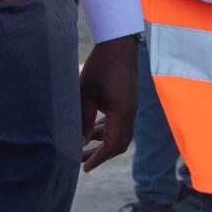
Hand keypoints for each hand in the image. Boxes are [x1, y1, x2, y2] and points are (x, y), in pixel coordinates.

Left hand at [77, 33, 139, 171]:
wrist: (119, 43)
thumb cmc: (100, 67)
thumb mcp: (86, 95)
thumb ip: (83, 120)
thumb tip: (80, 143)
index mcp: (122, 114)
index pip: (112, 146)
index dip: (98, 158)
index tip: (84, 168)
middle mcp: (130, 112)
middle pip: (119, 143)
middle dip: (101, 154)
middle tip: (82, 161)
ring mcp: (130, 105)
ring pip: (120, 132)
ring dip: (103, 140)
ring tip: (85, 144)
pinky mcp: (128, 98)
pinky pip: (120, 121)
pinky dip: (107, 128)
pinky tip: (94, 127)